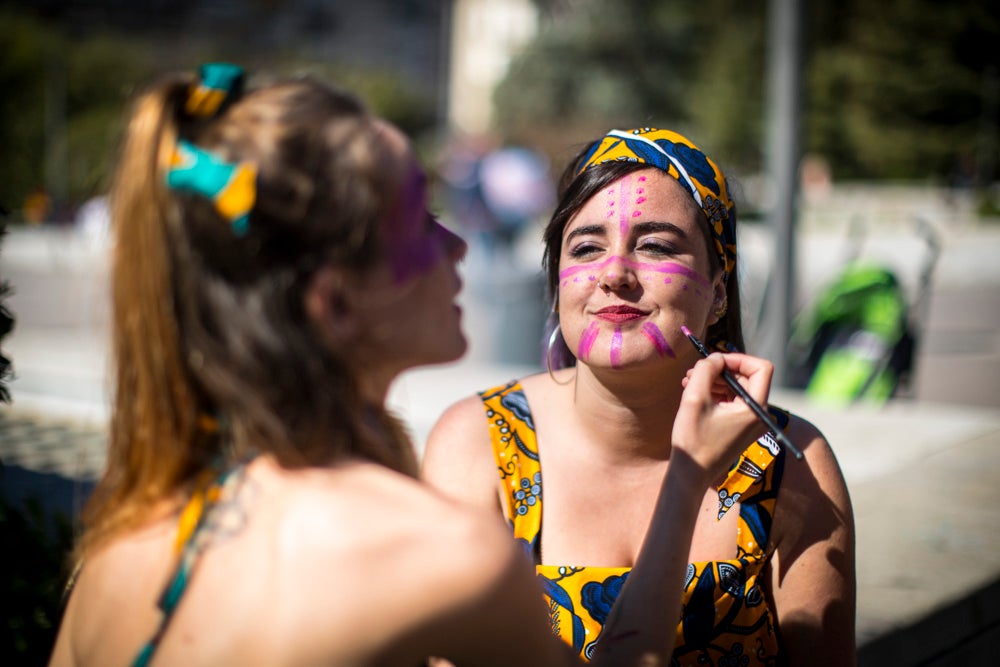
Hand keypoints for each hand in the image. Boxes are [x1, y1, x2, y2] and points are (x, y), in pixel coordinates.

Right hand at [673, 353, 772, 479]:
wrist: (691, 474)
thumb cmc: (693, 439)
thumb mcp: (695, 398)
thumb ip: (705, 370)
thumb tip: (715, 356)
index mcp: (756, 409)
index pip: (761, 368)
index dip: (738, 359)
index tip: (714, 361)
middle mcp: (760, 415)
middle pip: (747, 377)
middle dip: (720, 370)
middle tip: (694, 371)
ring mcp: (752, 423)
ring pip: (737, 388)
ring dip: (714, 381)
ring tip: (688, 382)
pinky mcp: (742, 427)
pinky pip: (733, 401)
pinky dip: (716, 393)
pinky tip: (694, 393)